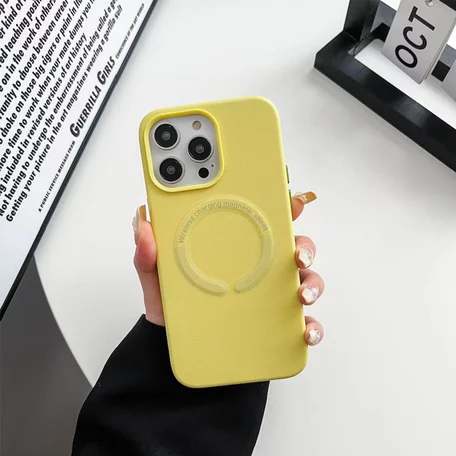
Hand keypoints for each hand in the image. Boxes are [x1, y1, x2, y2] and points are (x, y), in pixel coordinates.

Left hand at [133, 192, 324, 345]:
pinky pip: (300, 324)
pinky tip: (305, 332)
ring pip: (305, 282)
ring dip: (312, 284)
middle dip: (304, 247)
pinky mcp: (274, 326)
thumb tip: (144, 225)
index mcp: (236, 249)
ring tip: (302, 295)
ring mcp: (270, 297)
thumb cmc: (173, 305)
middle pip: (293, 249)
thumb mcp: (157, 277)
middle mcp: (259, 269)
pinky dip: (310, 327)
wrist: (171, 348)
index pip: (264, 222)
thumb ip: (148, 254)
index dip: (282, 208)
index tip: (291, 202)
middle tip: (297, 254)